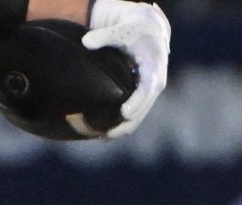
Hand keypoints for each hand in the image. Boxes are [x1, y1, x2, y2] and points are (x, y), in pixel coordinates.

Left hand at [84, 0, 169, 134]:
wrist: (150, 31)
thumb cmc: (134, 30)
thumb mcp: (121, 31)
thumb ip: (104, 36)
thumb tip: (86, 42)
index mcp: (153, 71)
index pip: (146, 91)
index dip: (136, 103)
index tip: (123, 114)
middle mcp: (155, 85)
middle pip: (142, 111)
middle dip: (125, 125)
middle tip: (104, 135)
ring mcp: (150, 93)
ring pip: (138, 117)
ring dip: (122, 129)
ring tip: (101, 137)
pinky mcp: (144, 96)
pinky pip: (135, 114)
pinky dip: (123, 123)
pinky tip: (106, 131)